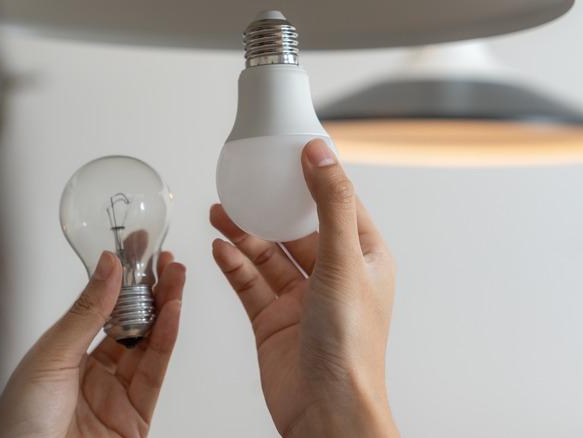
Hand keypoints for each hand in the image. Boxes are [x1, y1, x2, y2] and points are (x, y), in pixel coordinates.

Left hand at [0, 250, 184, 437]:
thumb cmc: (18, 425)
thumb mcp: (51, 356)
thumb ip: (87, 312)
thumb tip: (108, 266)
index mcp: (67, 355)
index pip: (104, 309)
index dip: (124, 279)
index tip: (138, 248)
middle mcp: (95, 372)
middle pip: (133, 324)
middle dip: (153, 290)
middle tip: (167, 260)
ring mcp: (118, 394)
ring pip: (150, 344)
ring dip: (166, 308)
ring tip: (177, 277)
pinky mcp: (136, 416)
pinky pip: (155, 372)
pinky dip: (166, 340)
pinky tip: (171, 313)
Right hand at [210, 139, 398, 436]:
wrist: (326, 410)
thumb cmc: (350, 345)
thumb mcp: (344, 261)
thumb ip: (330, 204)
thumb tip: (320, 154)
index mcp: (363, 259)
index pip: (338, 205)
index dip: (315, 178)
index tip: (289, 153)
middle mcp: (333, 277)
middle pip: (296, 229)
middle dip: (269, 207)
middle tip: (242, 184)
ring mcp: (302, 300)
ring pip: (269, 255)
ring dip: (245, 233)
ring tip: (219, 211)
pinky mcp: (274, 321)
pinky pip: (250, 284)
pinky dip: (234, 265)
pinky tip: (220, 248)